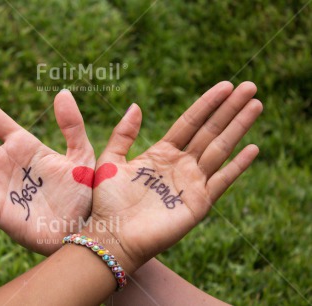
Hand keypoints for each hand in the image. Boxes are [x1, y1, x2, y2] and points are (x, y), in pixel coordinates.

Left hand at [84, 81, 261, 271]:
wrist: (112, 236)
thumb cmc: (107, 203)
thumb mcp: (111, 160)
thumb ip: (123, 134)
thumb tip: (136, 105)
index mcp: (161, 153)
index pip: (190, 122)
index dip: (207, 104)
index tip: (225, 85)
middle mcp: (180, 165)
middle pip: (209, 131)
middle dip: (229, 109)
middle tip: (250, 86)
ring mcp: (191, 183)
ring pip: (220, 149)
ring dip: (238, 127)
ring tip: (256, 105)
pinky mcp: (199, 203)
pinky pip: (222, 181)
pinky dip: (238, 165)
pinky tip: (253, 148)